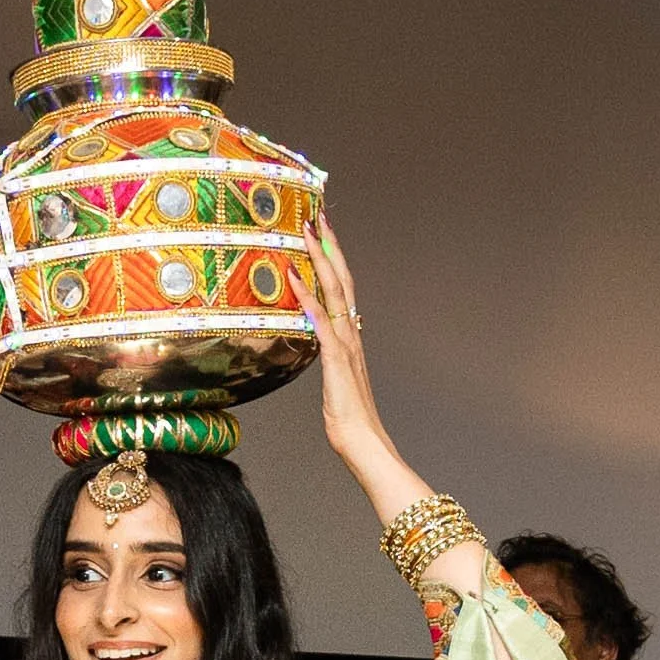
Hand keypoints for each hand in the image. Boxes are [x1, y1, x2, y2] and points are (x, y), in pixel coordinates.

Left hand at [294, 217, 387, 472]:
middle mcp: (350, 335)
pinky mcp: (337, 363)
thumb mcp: (335, 380)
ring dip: (320, 261)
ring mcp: (345, 346)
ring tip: (308, 232)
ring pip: (335, 293)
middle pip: (342, 281)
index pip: (342, 290)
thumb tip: (318, 340)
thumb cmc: (348, 418)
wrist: (364, 443)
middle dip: (330, 247)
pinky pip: (321, 325)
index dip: (333, 260)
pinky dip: (309, 300)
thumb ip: (330, 356)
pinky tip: (295, 281)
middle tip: (319, 216)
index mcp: (350, 338)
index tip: (323, 234)